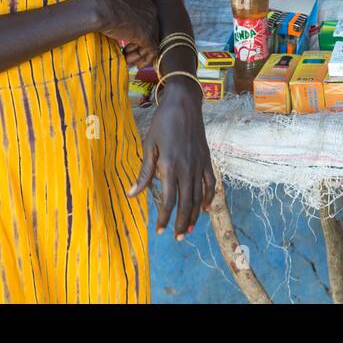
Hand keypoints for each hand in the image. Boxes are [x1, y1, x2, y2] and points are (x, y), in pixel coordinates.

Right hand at [92, 0, 158, 66]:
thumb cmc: (100, 6)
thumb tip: (116, 22)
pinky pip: (152, 50)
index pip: (145, 20)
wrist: (99, 9)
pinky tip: (137, 65)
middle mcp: (151, 10)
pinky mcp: (148, 35)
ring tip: (127, 60)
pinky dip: (145, 59)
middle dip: (137, 44)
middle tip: (126, 52)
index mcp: (143, 1)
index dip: (136, 32)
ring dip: (139, 53)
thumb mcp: (114, 7)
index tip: (127, 40)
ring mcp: (151, 22)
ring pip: (150, 42)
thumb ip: (120, 13)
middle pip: (149, 31)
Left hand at [128, 78, 215, 238]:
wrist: (184, 104)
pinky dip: (209, 197)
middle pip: (185, 203)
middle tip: (176, 237)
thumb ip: (144, 172)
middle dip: (181, 223)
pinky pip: (210, 183)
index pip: (168, 200)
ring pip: (199, 196)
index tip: (159, 230)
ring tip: (189, 229)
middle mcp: (187, 168)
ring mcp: (199, 164)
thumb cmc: (162, 123)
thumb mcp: (149, 145)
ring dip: (194, 215)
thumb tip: (131, 194)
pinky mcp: (207, 159)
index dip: (164, 218)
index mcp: (169, 166)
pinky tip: (205, 208)